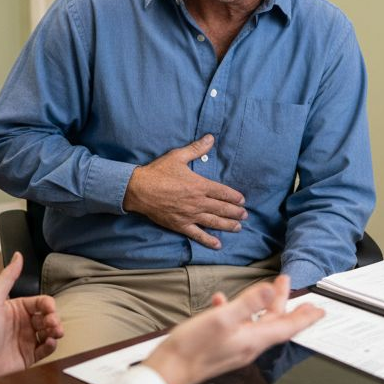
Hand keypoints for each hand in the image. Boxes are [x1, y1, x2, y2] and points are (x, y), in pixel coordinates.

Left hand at [0, 253, 63, 383]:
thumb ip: (7, 277)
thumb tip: (18, 255)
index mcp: (17, 308)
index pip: (41, 302)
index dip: (48, 305)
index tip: (49, 309)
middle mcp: (24, 323)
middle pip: (48, 317)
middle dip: (54, 319)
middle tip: (53, 323)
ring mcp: (27, 340)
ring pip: (51, 333)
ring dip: (56, 331)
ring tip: (55, 333)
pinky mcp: (29, 356)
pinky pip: (46, 350)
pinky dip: (52, 346)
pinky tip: (50, 342)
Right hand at [123, 134, 247, 248]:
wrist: (139, 189)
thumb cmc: (158, 172)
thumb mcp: (177, 156)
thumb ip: (196, 149)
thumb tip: (210, 137)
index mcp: (199, 185)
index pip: (222, 192)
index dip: (234, 197)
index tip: (242, 200)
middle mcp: (198, 202)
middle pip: (222, 208)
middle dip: (235, 212)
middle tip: (245, 215)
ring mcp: (190, 215)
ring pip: (214, 222)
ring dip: (228, 225)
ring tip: (238, 228)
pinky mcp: (180, 225)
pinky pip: (197, 235)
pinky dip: (208, 241)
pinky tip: (218, 245)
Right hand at [141, 275, 324, 383]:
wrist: (169, 371)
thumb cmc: (192, 348)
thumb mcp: (222, 319)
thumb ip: (247, 303)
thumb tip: (270, 289)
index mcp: (253, 339)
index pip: (287, 327)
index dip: (305, 317)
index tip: (320, 310)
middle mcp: (248, 345)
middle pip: (274, 323)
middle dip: (285, 304)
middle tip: (291, 288)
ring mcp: (235, 347)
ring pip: (256, 323)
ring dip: (263, 305)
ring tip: (266, 289)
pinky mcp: (221, 347)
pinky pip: (234, 326)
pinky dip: (235, 311)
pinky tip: (222, 301)